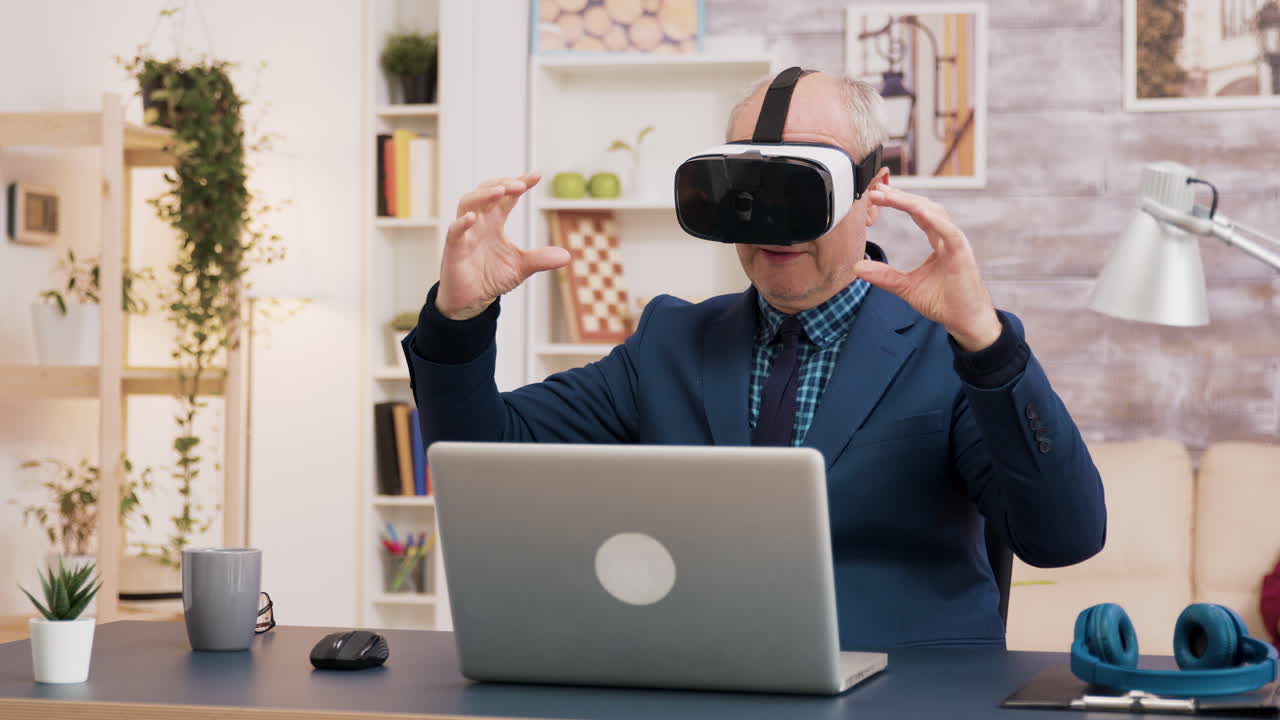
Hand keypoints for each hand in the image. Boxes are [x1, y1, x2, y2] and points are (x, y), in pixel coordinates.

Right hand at [436, 173, 570, 320]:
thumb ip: (541, 259)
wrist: (471, 300)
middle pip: (486, 191)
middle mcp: (480, 221)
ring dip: (483, 195)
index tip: (537, 175)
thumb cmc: (491, 277)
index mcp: (495, 221)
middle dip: (502, 184)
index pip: (507, 197)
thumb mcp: (521, 267)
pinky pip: (454, 231)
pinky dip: (461, 223)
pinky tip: (471, 218)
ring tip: (500, 191)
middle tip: (520, 185)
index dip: (520, 183)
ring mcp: (466, 233)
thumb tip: (567, 256)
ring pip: (468, 202)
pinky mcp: (454, 248)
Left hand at [853, 186, 1000, 351]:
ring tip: (888, 195)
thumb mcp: (906, 287)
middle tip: (876, 189)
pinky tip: (916, 209)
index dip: (898, 202)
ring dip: (910, 202)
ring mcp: (956, 243)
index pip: (917, 214)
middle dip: (900, 196)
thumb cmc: (944, 302)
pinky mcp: (962, 254)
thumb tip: (857, 268)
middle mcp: (948, 237)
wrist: (965, 321)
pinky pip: (948, 231)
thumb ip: (884, 276)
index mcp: (938, 241)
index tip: (876, 195)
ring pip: (934, 213)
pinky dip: (933, 218)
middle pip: (924, 207)